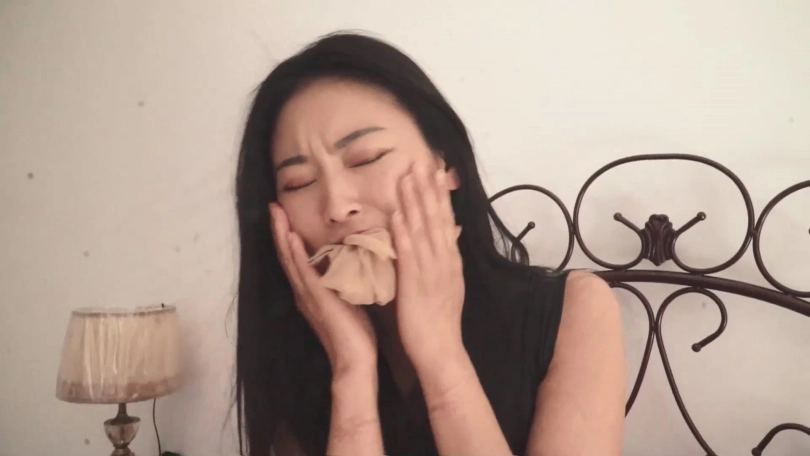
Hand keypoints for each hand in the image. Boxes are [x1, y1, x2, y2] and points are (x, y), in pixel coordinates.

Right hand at [270, 203, 377, 375]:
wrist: (355, 361)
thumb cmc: (356, 335)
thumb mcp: (348, 300)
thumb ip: (343, 284)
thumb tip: (350, 264)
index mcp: (310, 292)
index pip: (295, 259)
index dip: (287, 237)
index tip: (284, 214)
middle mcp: (303, 292)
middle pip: (286, 255)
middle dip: (279, 230)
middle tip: (273, 206)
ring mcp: (308, 295)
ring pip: (290, 260)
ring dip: (282, 235)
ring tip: (276, 213)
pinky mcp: (317, 300)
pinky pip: (303, 273)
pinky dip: (295, 254)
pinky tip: (290, 237)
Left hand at [390, 164, 466, 376]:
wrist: (441, 349)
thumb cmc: (439, 319)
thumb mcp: (448, 283)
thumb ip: (446, 258)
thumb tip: (448, 234)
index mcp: (450, 260)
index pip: (445, 220)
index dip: (439, 194)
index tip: (434, 170)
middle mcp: (443, 260)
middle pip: (436, 218)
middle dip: (428, 189)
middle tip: (421, 161)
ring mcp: (431, 270)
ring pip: (423, 229)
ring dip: (415, 202)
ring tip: (408, 178)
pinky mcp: (415, 283)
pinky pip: (409, 254)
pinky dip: (404, 232)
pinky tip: (397, 214)